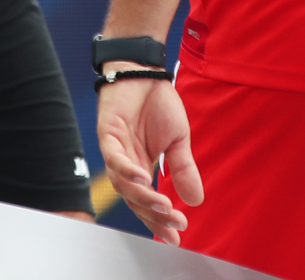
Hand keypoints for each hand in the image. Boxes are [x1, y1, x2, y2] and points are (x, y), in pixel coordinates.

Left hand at [98, 75, 201, 243]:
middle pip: (134, 200)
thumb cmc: (158, 103)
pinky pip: (114, 158)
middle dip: (155, 215)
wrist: (145, 70)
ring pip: (123, 184)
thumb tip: (197, 200)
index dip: (160, 220)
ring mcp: (115, 150)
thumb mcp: (178, 140)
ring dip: (143, 197)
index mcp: (141, 168)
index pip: (147, 203)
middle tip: (175, 224)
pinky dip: (127, 170)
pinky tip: (143, 177)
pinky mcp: (107, 133)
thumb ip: (183, 168)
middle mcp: (126, 164)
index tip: (178, 236)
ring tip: (164, 205)